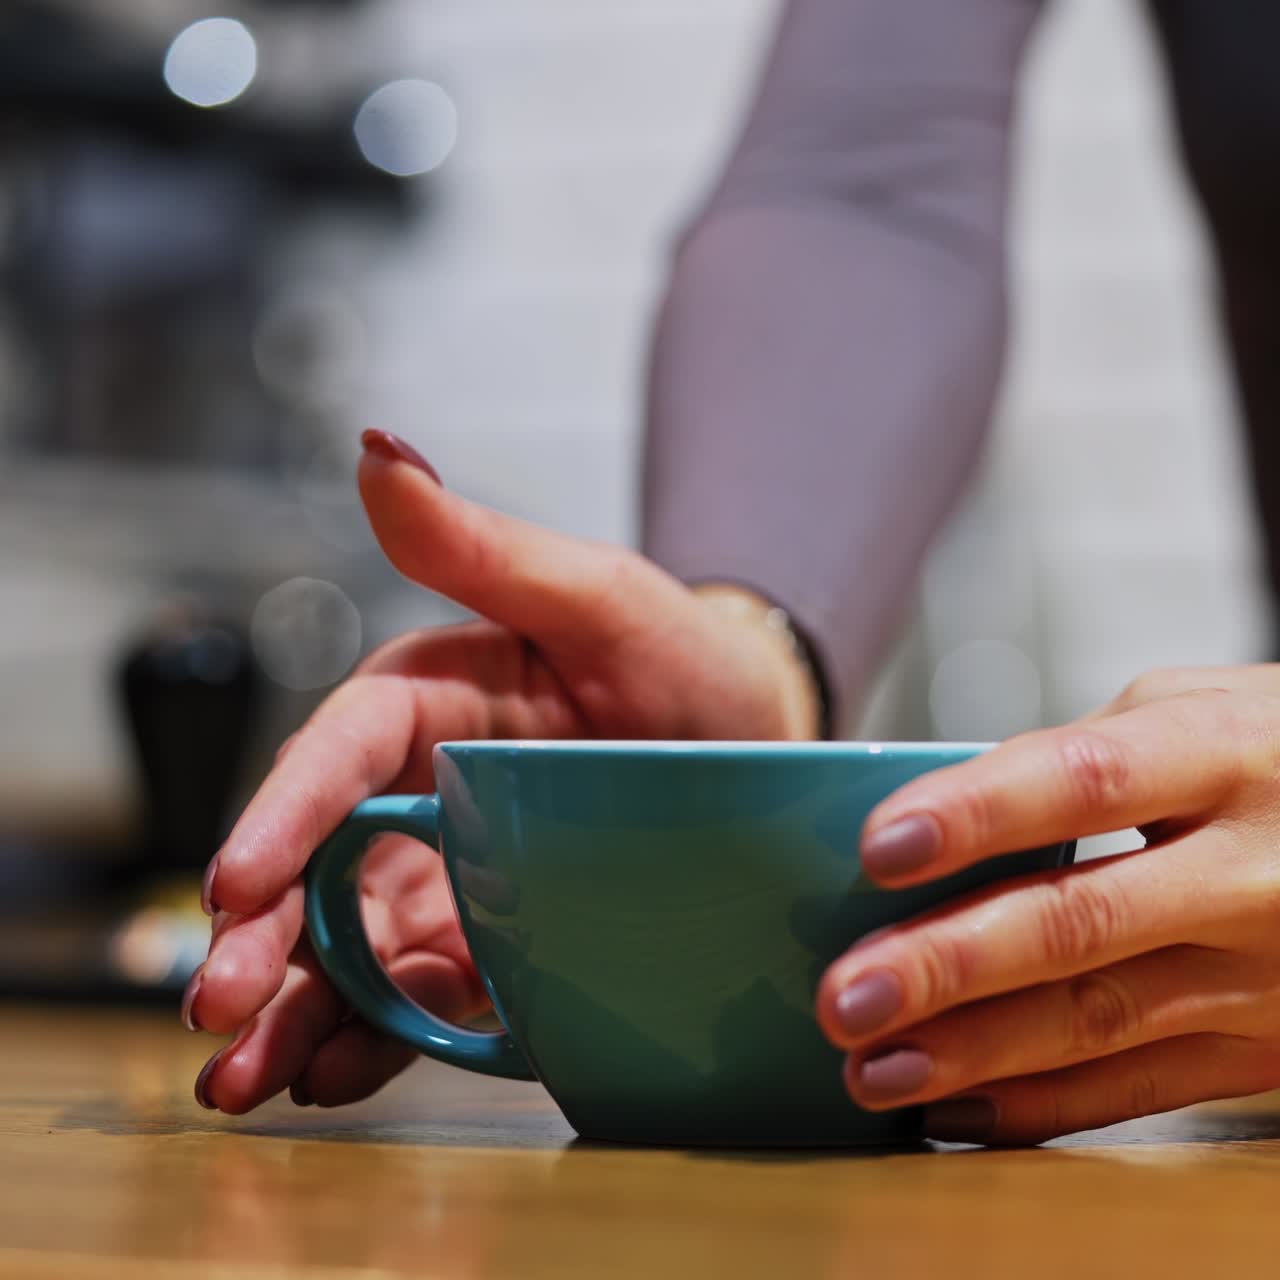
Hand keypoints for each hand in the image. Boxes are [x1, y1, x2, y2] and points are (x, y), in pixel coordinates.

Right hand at [188, 430, 820, 1113]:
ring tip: (249, 1076)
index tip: (237, 880)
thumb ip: (482, 544)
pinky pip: (431, 992)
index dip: (283, 816)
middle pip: (323, 865)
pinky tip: (339, 1078)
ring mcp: (459, 872)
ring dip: (298, 1008)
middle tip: (219, 1009)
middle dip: (265, 937)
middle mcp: (426, 793)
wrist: (758, 739)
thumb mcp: (593, 592)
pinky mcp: (499, 936)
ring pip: (357, 944)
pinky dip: (381, 1038)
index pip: (340, 754)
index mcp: (432, 701)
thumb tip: (377, 452)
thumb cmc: (680, 654)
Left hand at [816, 666, 1279, 1144]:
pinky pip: (1147, 1089)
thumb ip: (1085, 755)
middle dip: (950, 966)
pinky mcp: (1271, 1047)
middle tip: (846, 994)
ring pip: (1104, 1020)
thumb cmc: (1278, 751)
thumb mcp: (1202, 710)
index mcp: (1222, 755)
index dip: (979, 814)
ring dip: (975, 1053)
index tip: (878, 847)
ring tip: (872, 1067)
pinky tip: (956, 1109)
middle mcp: (1252, 869)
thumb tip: (950, 815)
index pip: (1083, 780)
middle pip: (1081, 922)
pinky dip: (1044, 1105)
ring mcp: (1270, 970)